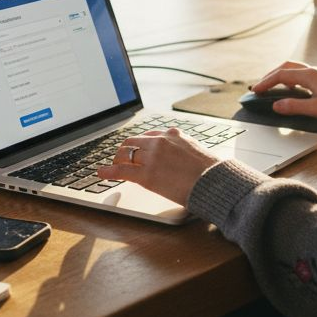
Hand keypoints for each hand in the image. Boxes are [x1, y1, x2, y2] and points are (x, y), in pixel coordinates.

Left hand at [96, 129, 220, 203]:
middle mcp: (160, 141)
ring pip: (124, 154)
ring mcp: (152, 157)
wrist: (214, 182)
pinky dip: (109, 172)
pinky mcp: (147, 174)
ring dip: (116, 160)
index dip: (139, 144)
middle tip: (121, 159)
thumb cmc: (210, 171)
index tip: (136, 150)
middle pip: (132, 142)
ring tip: (113, 166)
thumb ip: (182, 148)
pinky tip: (102, 174)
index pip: (149, 135)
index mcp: (173, 135)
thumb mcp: (196, 151)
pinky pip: (122, 171)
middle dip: (124, 151)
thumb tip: (177, 155)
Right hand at [249, 61, 316, 125]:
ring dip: (281, 76)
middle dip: (271, 75)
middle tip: (261, 86)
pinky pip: (303, 77)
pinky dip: (292, 81)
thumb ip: (295, 106)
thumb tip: (276, 105)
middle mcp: (314, 72)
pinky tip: (293, 90)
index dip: (266, 82)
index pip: (281, 75)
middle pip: (287, 68)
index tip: (255, 90)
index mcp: (310, 75)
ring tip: (273, 87)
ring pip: (295, 71)